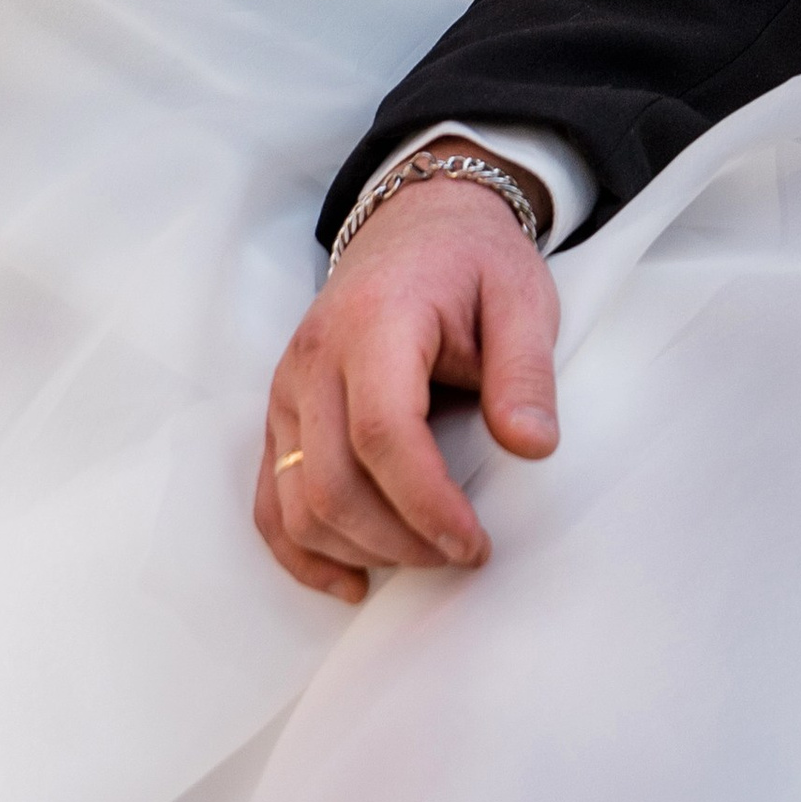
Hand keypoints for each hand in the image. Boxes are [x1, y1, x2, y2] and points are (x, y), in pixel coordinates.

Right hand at [258, 179, 560, 603]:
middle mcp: (314, 357)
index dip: (425, 503)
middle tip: (463, 554)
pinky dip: (302, 553)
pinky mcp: (281, 414)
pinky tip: (352, 581)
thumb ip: (527, 372)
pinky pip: (268, 500)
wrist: (418, 221)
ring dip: (359, 550)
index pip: (381, 432)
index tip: (474, 544)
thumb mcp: (522, 298)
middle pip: (331, 481)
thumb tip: (532, 447)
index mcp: (375, 320)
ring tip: (426, 556)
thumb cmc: (473, 262)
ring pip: (295, 501)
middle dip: (399, 540)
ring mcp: (287, 388)